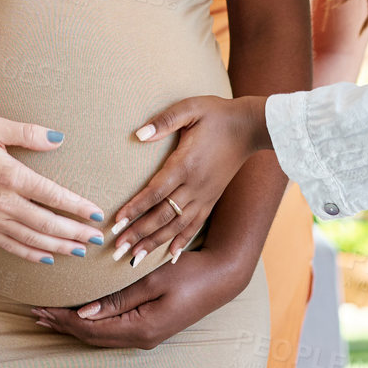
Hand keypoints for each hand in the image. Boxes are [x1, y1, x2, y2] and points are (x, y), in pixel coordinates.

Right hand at [0, 117, 106, 263]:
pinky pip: (11, 246)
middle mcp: (3, 202)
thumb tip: (59, 139)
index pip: (52, 195)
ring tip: (81, 250)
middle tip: (98, 238)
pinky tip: (48, 257)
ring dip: (59, 246)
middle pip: (47, 223)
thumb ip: (28, 133)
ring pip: (32, 239)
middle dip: (75, 232)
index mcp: (10, 176)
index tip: (97, 214)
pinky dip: (32, 254)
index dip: (77, 207)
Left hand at [30, 248, 250, 348]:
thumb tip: (84, 312)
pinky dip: (90, 323)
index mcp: (141, 328)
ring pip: (99, 335)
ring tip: (49, 315)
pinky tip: (79, 315)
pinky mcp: (149, 327)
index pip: (90, 328)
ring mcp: (146, 335)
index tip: (40, 306)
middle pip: (91, 336)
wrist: (222, 277)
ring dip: (73, 325)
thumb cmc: (189, 273)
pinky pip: (111, 330)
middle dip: (62, 324)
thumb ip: (117, 298)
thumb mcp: (151, 279)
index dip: (63, 318)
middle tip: (35, 311)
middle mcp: (141, 338)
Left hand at [108, 95, 269, 262]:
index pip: (155, 192)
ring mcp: (204, 196)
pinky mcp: (211, 199)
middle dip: (138, 234)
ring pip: (177, 226)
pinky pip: (195, 225)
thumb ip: (164, 121)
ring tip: (135, 259)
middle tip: (117, 249)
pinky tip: (170, 257)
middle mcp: (194, 186)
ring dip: (155, 243)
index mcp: (185, 164)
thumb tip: (138, 134)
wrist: (250, 127)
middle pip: (162, 216)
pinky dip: (181, 242)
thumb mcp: (190, 108)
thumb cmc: (216, 114)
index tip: (117, 223)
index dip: (135, 209)